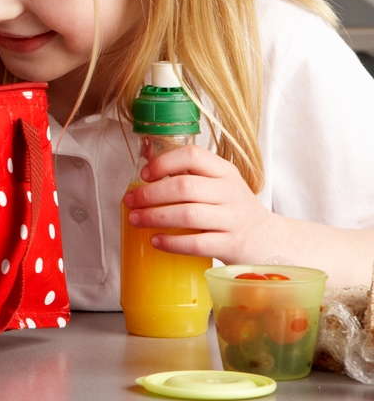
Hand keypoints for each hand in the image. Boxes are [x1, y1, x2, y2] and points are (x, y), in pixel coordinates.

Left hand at [122, 145, 284, 265]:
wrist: (270, 242)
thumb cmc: (233, 211)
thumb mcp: (220, 186)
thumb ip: (192, 178)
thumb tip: (146, 176)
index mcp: (225, 172)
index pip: (193, 155)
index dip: (165, 162)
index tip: (145, 174)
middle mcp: (231, 192)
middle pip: (185, 187)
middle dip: (150, 194)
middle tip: (130, 202)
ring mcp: (234, 219)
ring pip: (189, 214)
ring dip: (156, 217)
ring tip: (136, 220)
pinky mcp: (233, 245)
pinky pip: (197, 243)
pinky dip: (172, 242)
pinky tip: (156, 241)